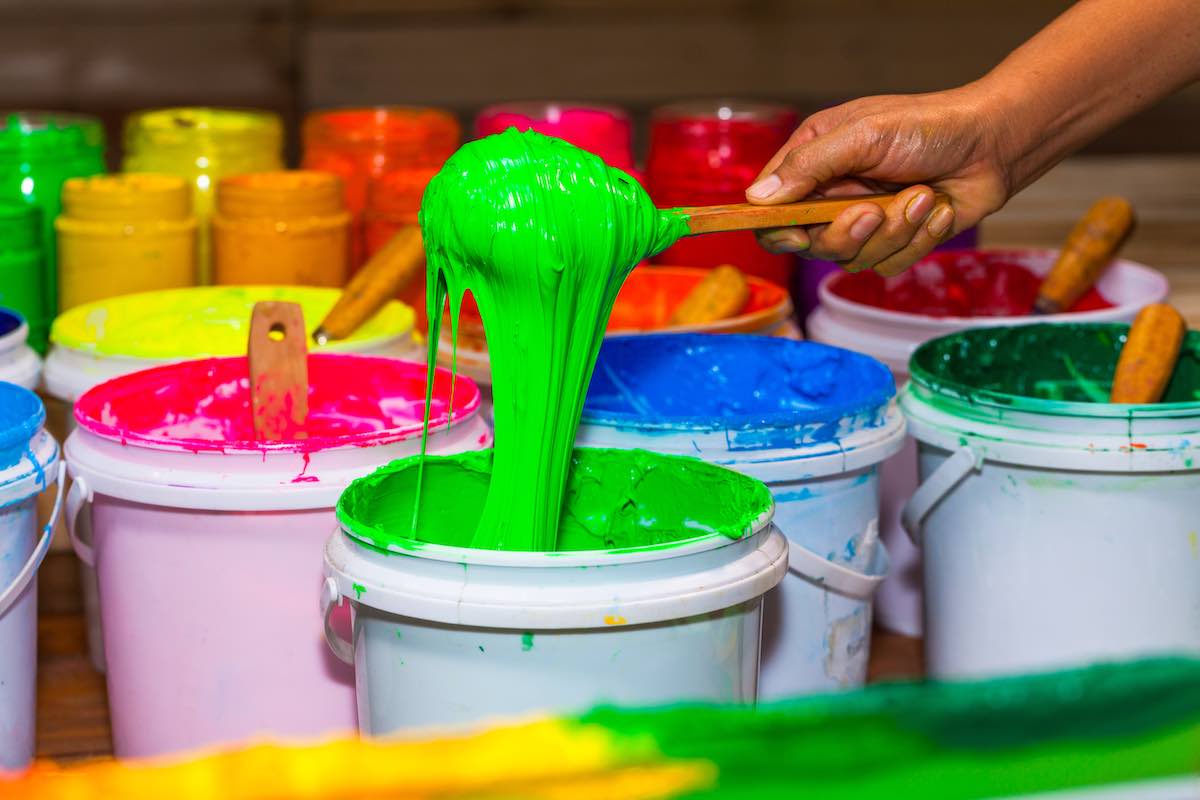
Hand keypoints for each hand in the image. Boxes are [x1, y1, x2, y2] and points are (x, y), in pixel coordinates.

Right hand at [745, 87, 1011, 275]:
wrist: (995, 144)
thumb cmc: (929, 125)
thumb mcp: (863, 135)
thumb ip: (809, 166)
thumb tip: (757, 199)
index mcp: (814, 160)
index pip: (771, 208)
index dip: (778, 228)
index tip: (798, 232)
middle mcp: (833, 194)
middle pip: (811, 243)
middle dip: (848, 232)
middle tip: (875, 209)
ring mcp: (864, 221)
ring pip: (853, 259)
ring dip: (894, 231)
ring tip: (922, 196)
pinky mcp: (896, 242)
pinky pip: (888, 265)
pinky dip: (917, 241)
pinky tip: (936, 210)